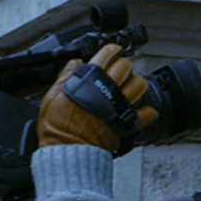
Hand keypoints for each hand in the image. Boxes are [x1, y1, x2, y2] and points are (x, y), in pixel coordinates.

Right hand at [36, 44, 157, 151]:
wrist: (67, 149)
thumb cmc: (57, 126)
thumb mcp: (53, 95)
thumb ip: (66, 76)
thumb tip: (74, 62)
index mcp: (90, 80)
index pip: (107, 56)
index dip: (112, 50)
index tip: (114, 51)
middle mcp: (108, 90)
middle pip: (126, 68)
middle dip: (125, 65)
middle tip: (121, 69)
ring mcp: (120, 106)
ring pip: (140, 86)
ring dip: (137, 83)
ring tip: (131, 86)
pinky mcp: (127, 123)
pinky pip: (147, 113)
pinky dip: (147, 110)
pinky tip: (142, 108)